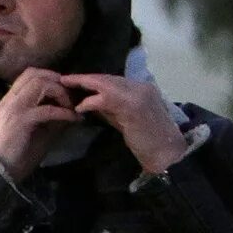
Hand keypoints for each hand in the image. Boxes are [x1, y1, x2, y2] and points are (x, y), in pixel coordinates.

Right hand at [0, 67, 82, 178]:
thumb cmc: (17, 154)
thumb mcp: (37, 130)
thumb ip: (51, 117)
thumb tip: (72, 109)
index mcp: (10, 100)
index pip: (29, 74)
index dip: (50, 76)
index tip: (64, 90)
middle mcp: (10, 100)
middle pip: (36, 74)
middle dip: (58, 82)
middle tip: (71, 97)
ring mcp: (14, 108)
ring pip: (40, 85)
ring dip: (60, 93)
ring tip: (70, 107)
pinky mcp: (21, 121)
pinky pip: (47, 109)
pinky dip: (63, 112)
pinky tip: (73, 119)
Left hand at [58, 72, 192, 174]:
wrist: (167, 154)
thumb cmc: (148, 142)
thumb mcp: (125, 119)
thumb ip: (110, 109)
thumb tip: (90, 102)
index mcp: (142, 89)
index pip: (114, 80)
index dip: (94, 80)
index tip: (77, 81)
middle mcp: (141, 87)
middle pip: (108, 78)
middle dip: (85, 78)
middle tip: (65, 79)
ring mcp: (138, 94)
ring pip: (105, 83)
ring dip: (84, 83)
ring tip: (66, 85)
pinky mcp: (132, 106)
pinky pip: (106, 98)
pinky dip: (90, 102)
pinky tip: (78, 108)